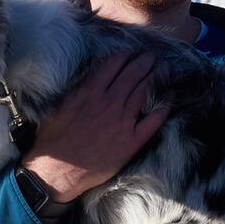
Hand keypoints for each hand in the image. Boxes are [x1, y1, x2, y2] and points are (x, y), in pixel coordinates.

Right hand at [22, 50, 167, 201]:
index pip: (114, 64)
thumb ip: (79, 89)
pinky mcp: (131, 142)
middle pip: (133, 74)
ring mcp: (122, 122)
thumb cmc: (54, 139)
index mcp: (90, 91)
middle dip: (145, 61)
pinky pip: (153, 120)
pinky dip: (164, 107)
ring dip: (156, 76)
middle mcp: (109, 103)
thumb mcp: (61, 105)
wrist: (57, 171)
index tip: (133, 52)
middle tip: (153, 55)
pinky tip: (169, 97)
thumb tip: (91, 76)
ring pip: (145, 91)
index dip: (127, 55)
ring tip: (164, 69)